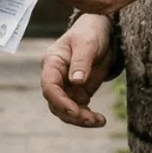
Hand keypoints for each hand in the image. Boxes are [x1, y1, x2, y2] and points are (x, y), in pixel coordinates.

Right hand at [41, 13, 114, 128]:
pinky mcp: (78, 92)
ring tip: (100, 121)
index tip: (75, 111)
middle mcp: (56, 77)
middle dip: (72, 115)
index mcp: (52, 63)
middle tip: (92, 119)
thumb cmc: (91, 32)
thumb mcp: (87, 43)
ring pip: (66, 111)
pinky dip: (87, 117)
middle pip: (55, 103)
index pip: (49, 86)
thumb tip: (76, 82)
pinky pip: (78, 110)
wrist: (102, 31)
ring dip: (81, 120)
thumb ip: (81, 62)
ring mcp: (66, 86)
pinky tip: (100, 120)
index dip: (60, 101)